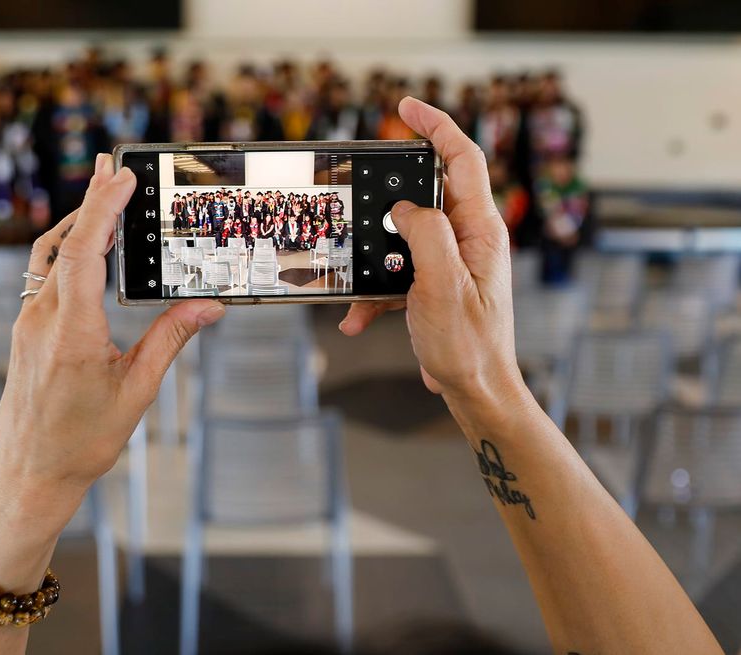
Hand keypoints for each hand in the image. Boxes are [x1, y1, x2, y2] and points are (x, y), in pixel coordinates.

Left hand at [0, 154, 225, 529]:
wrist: (29, 472)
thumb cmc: (81, 440)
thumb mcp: (137, 391)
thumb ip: (171, 340)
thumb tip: (209, 307)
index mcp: (71, 332)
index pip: (83, 252)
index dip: (102, 208)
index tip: (120, 176)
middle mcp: (41, 319)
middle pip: (63, 242)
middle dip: (91, 200)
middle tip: (112, 165)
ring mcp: (27, 323)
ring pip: (47, 256)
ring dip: (76, 222)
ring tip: (102, 196)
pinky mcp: (25, 331)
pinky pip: (42, 276)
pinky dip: (65, 250)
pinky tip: (85, 248)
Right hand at [339, 97, 522, 406]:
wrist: (477, 391)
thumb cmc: (469, 345)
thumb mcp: (443, 285)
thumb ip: (426, 235)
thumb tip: (404, 209)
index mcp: (480, 230)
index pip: (463, 159)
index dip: (437, 126)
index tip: (406, 108)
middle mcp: (469, 239)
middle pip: (429, 192)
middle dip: (391, 196)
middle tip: (362, 191)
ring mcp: (452, 261)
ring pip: (405, 236)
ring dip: (375, 256)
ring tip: (354, 280)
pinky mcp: (436, 284)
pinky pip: (398, 273)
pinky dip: (375, 291)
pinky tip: (358, 317)